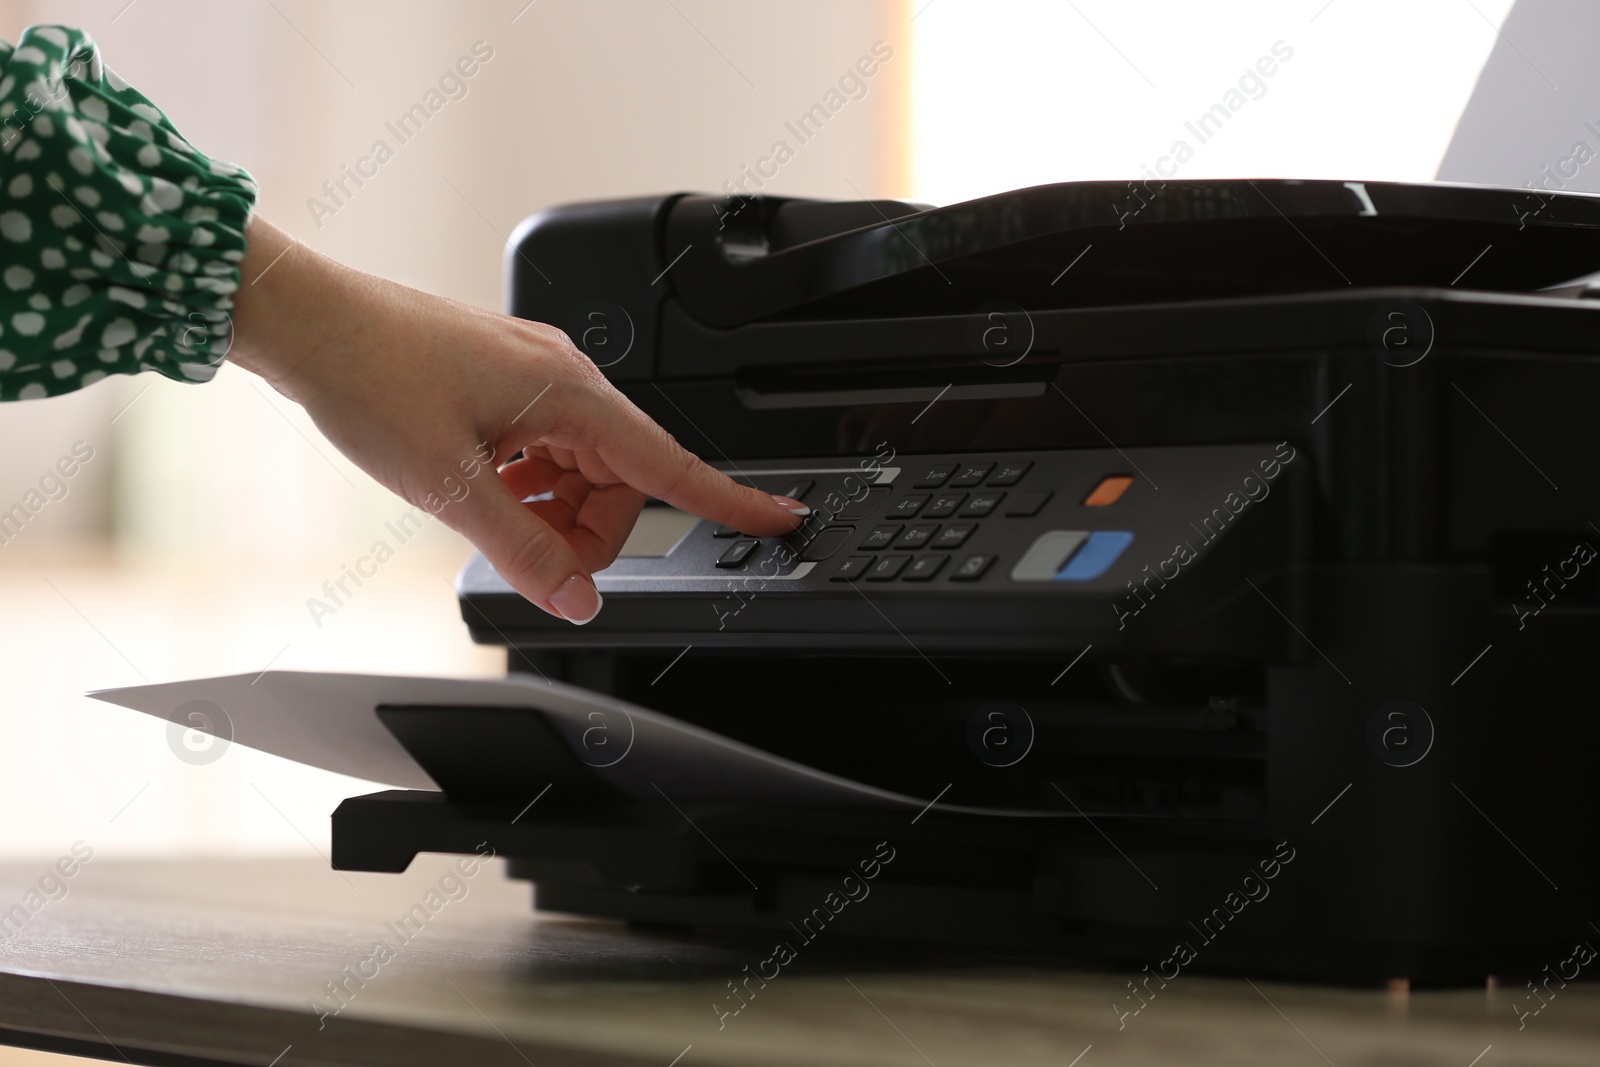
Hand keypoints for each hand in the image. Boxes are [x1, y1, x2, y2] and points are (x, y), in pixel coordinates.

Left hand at [228, 217, 806, 623]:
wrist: (307, 321)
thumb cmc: (369, 376)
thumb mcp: (448, 485)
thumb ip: (523, 549)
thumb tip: (577, 598)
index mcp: (569, 394)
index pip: (670, 464)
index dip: (729, 499)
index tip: (777, 518)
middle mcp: (564, 379)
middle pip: (621, 482)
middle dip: (586, 531)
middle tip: (528, 555)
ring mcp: (536, 377)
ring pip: (582, 471)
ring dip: (550, 509)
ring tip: (487, 511)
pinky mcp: (508, 382)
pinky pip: (547, 449)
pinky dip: (528, 484)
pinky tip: (483, 487)